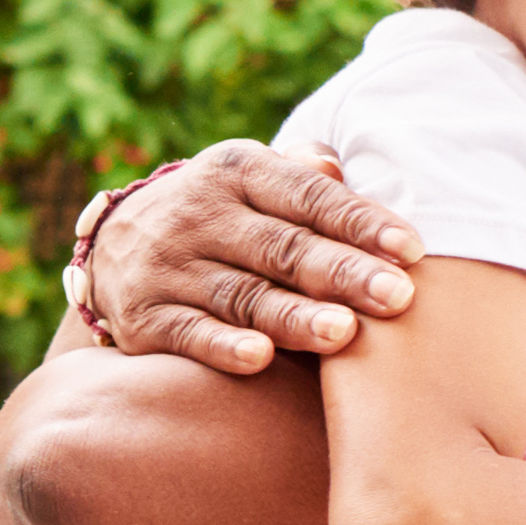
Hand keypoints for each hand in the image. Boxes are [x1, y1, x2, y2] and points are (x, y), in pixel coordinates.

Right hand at [82, 140, 422, 374]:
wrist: (112, 248)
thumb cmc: (221, 216)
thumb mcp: (251, 179)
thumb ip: (301, 175)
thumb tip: (337, 166)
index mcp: (236, 171)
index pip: (307, 196)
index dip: (360, 222)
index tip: (412, 249)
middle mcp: (198, 214)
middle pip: (281, 248)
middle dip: (342, 273)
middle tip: (397, 298)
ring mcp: (168, 268)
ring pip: (242, 296)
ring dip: (294, 316)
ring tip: (344, 333)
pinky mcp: (146, 319)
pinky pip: (189, 335)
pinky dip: (223, 348)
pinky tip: (260, 359)